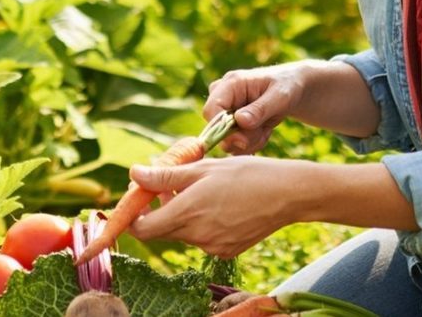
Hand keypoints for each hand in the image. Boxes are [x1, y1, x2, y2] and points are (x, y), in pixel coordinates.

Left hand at [125, 156, 306, 257]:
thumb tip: (134, 174)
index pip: (142, 228)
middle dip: (159, 209)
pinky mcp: (226, 251)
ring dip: (182, 213)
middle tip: (170, 183)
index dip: (133, 215)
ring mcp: (212, 247)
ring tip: (201, 188)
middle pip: (162, 229)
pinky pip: (202, 238)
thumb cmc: (246, 174)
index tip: (138, 198)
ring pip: (183, 232)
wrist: (288, 194)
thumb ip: (165, 176)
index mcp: (187, 212)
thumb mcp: (203, 168)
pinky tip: (219, 203)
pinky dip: (201, 223)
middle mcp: (197, 236)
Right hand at [202, 64, 313, 154]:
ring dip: (250, 141)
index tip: (243, 140)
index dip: (221, 130)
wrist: (292, 89)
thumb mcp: (280, 96)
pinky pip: (235, 144)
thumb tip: (239, 121)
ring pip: (227, 140)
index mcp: (230, 84)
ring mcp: (225, 110)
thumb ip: (260, 109)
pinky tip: (263, 131)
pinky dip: (252, 143)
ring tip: (267, 128)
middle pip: (217, 130)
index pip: (210, 110)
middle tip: (265, 130)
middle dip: (243, 137)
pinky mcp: (230, 123)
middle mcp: (222, 97)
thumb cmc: (287, 86)